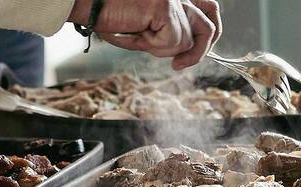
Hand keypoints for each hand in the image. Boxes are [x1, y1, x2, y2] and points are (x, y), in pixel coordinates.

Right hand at [70, 0, 218, 69]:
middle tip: (178, 65)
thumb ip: (167, 35)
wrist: (91, 6)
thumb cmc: (111, 17)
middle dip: (198, 51)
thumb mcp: (146, 30)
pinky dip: (154, 46)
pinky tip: (137, 33)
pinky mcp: (166, 7)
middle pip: (208, 26)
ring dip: (163, 49)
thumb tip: (184, 53)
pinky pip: (173, 41)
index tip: (188, 55)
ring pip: (187, 40)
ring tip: (141, 37)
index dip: (207, 37)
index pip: (209, 11)